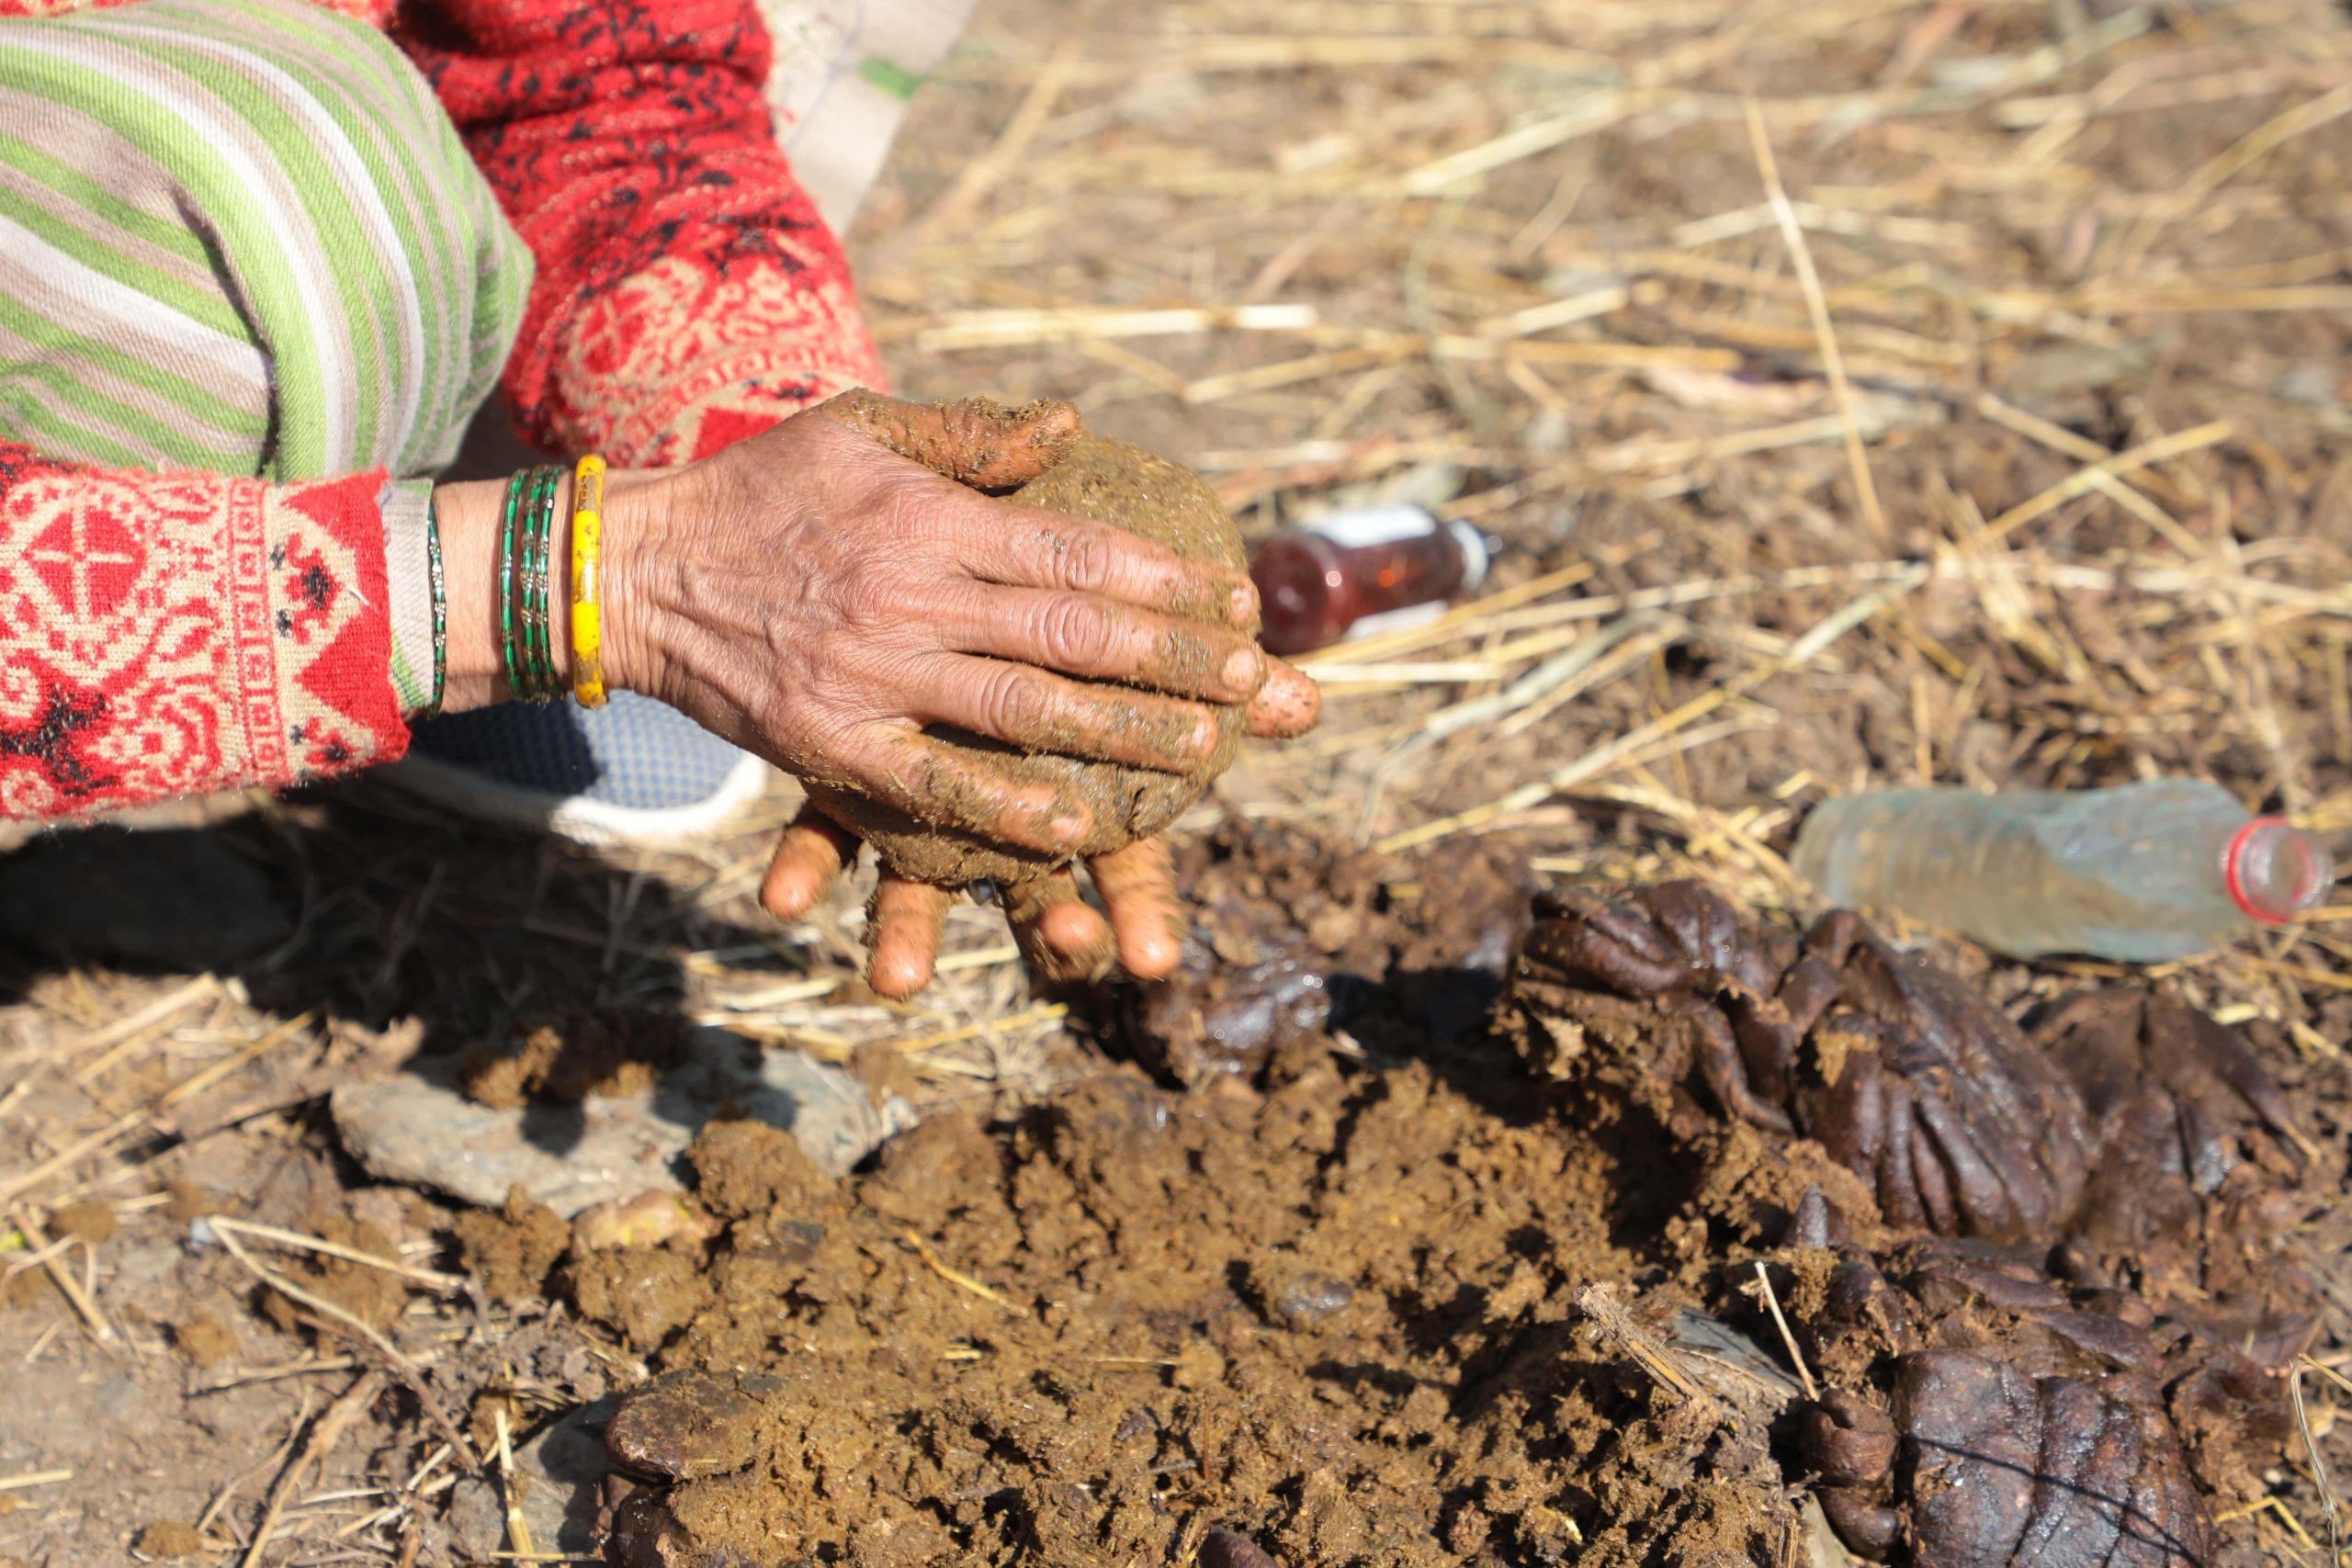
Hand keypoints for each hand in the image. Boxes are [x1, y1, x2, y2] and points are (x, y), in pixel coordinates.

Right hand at [605, 394, 1274, 853]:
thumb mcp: (861, 427)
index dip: (1165, 580)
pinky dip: (1005, 809)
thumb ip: (971, 434)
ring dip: (1123, 735)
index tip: (1234, 602)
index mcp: (932, 518)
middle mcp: (913, 594)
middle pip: (1073, 631)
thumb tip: (1071, 424)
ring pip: (1024, 709)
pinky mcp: (833, 744)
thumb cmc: (764, 489)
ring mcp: (874, 674)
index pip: (1076, 546)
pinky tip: (1073, 827)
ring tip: (1204, 754)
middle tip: (1258, 686)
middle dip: (1177, 662)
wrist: (637, 570)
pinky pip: (934, 784)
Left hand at [759, 662, 1321, 998]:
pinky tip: (779, 898)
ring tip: (896, 982)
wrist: (913, 597)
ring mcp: (925, 799)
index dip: (1138, 906)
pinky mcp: (848, 771)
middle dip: (1044, 930)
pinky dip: (806, 864)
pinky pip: (825, 827)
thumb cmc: (1044, 633)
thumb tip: (1316, 702)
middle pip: (1028, 887)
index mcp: (1076, 787)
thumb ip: (1213, 683)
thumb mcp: (1130, 654)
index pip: (1122, 863)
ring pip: (922, 881)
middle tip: (1052, 974)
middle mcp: (1002, 810)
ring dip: (911, 931)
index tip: (1149, 960)